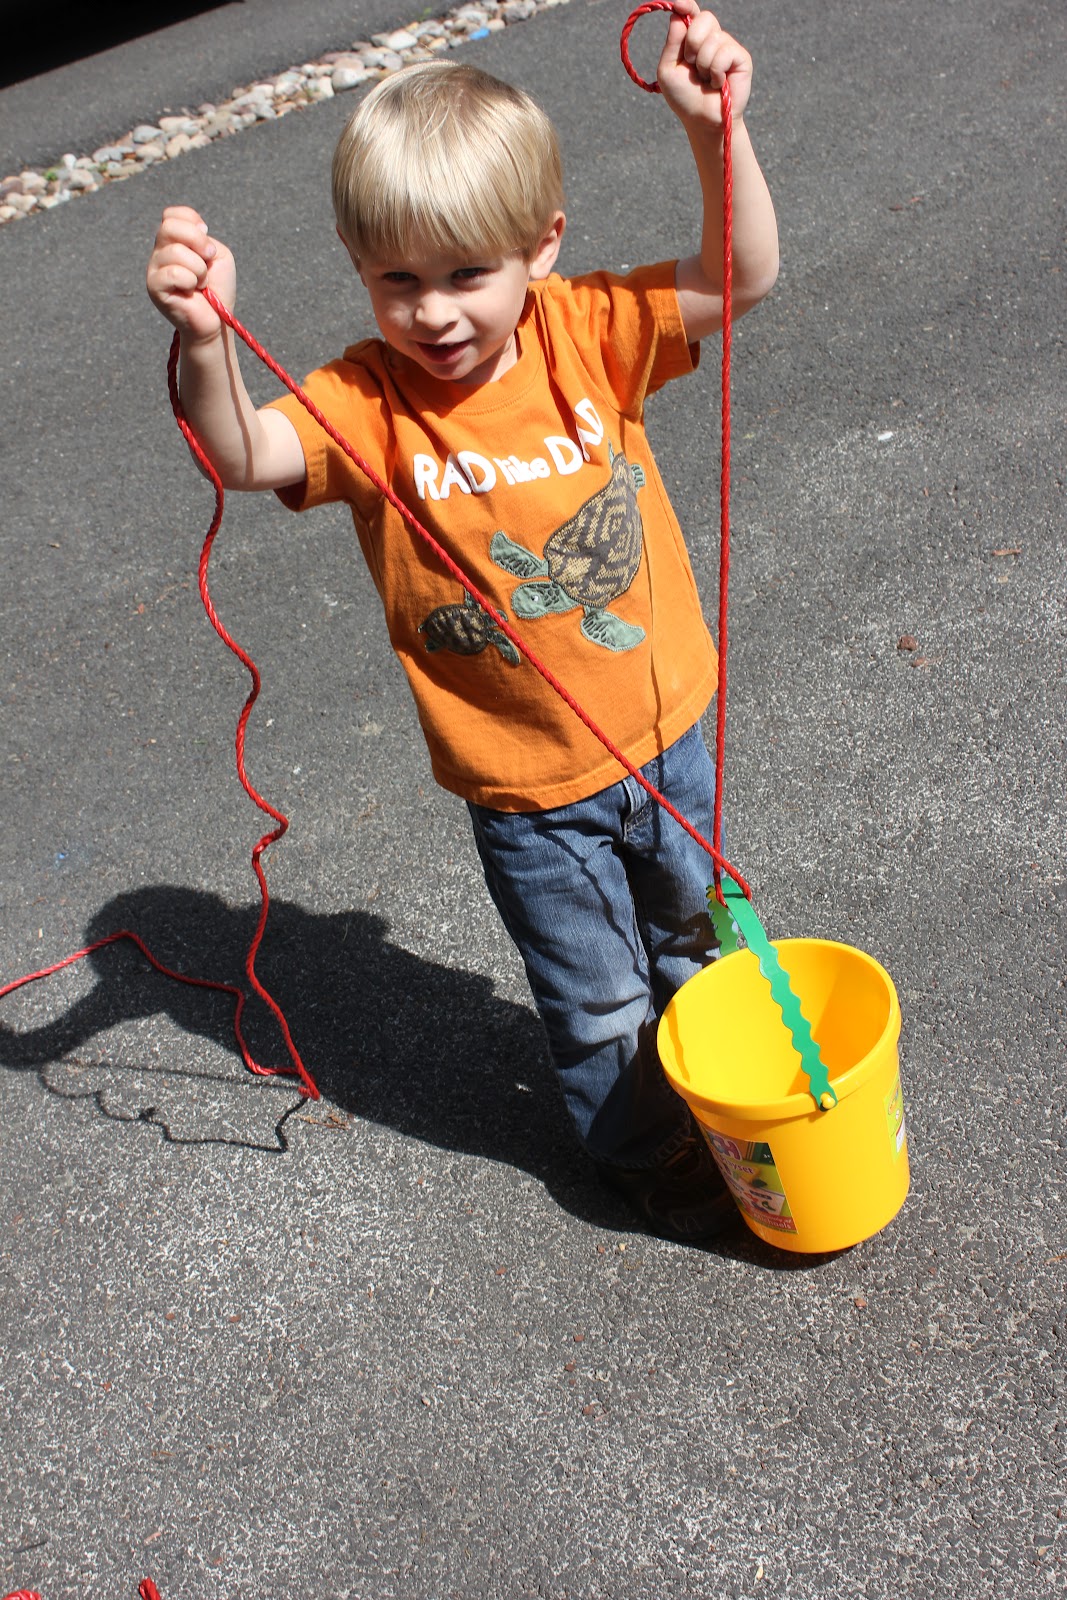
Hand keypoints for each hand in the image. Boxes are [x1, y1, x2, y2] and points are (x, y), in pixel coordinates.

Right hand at [146, 205, 236, 340]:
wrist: (217, 320)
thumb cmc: (217, 290)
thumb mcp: (218, 255)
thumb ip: (204, 238)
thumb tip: (191, 234)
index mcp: (172, 241)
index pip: (172, 214)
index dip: (193, 223)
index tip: (208, 245)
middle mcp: (159, 252)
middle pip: (169, 226)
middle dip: (197, 241)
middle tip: (208, 260)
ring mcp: (154, 269)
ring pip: (175, 251)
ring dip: (199, 268)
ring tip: (201, 283)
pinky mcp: (154, 287)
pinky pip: (173, 273)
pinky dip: (190, 281)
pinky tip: (192, 291)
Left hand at [656, 2, 752, 128]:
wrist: (703, 120)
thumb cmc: (685, 98)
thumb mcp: (668, 70)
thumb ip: (672, 43)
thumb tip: (679, 14)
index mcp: (693, 39)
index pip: (692, 13)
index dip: (686, 5)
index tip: (680, 4)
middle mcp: (712, 38)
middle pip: (704, 19)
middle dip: (692, 43)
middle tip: (692, 65)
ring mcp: (727, 46)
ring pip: (713, 38)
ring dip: (703, 64)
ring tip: (706, 80)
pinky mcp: (741, 57)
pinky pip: (725, 52)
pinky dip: (716, 70)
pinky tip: (718, 82)